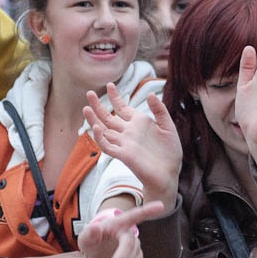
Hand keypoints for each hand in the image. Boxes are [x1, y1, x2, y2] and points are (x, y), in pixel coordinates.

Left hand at [78, 201, 165, 257]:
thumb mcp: (86, 236)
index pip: (135, 215)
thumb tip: (94, 228)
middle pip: (129, 249)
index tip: (161, 205)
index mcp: (119, 223)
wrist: (99, 250)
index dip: (148, 210)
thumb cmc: (93, 240)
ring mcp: (135, 248)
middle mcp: (130, 235)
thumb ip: (89, 233)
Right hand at [84, 84, 180, 208]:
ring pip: (104, 130)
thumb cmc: (169, 151)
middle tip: (89, 93)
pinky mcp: (123, 155)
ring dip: (94, 120)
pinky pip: (107, 146)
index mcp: (139, 123)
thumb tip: (149, 93)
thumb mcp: (168, 126)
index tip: (109, 85)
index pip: (123, 108)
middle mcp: (128, 132)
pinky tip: (96, 128)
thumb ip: (159, 110)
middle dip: (98, 106)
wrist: (170, 172)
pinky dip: (100, 138)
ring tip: (86, 108)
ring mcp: (124, 143)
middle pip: (109, 117)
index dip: (116, 97)